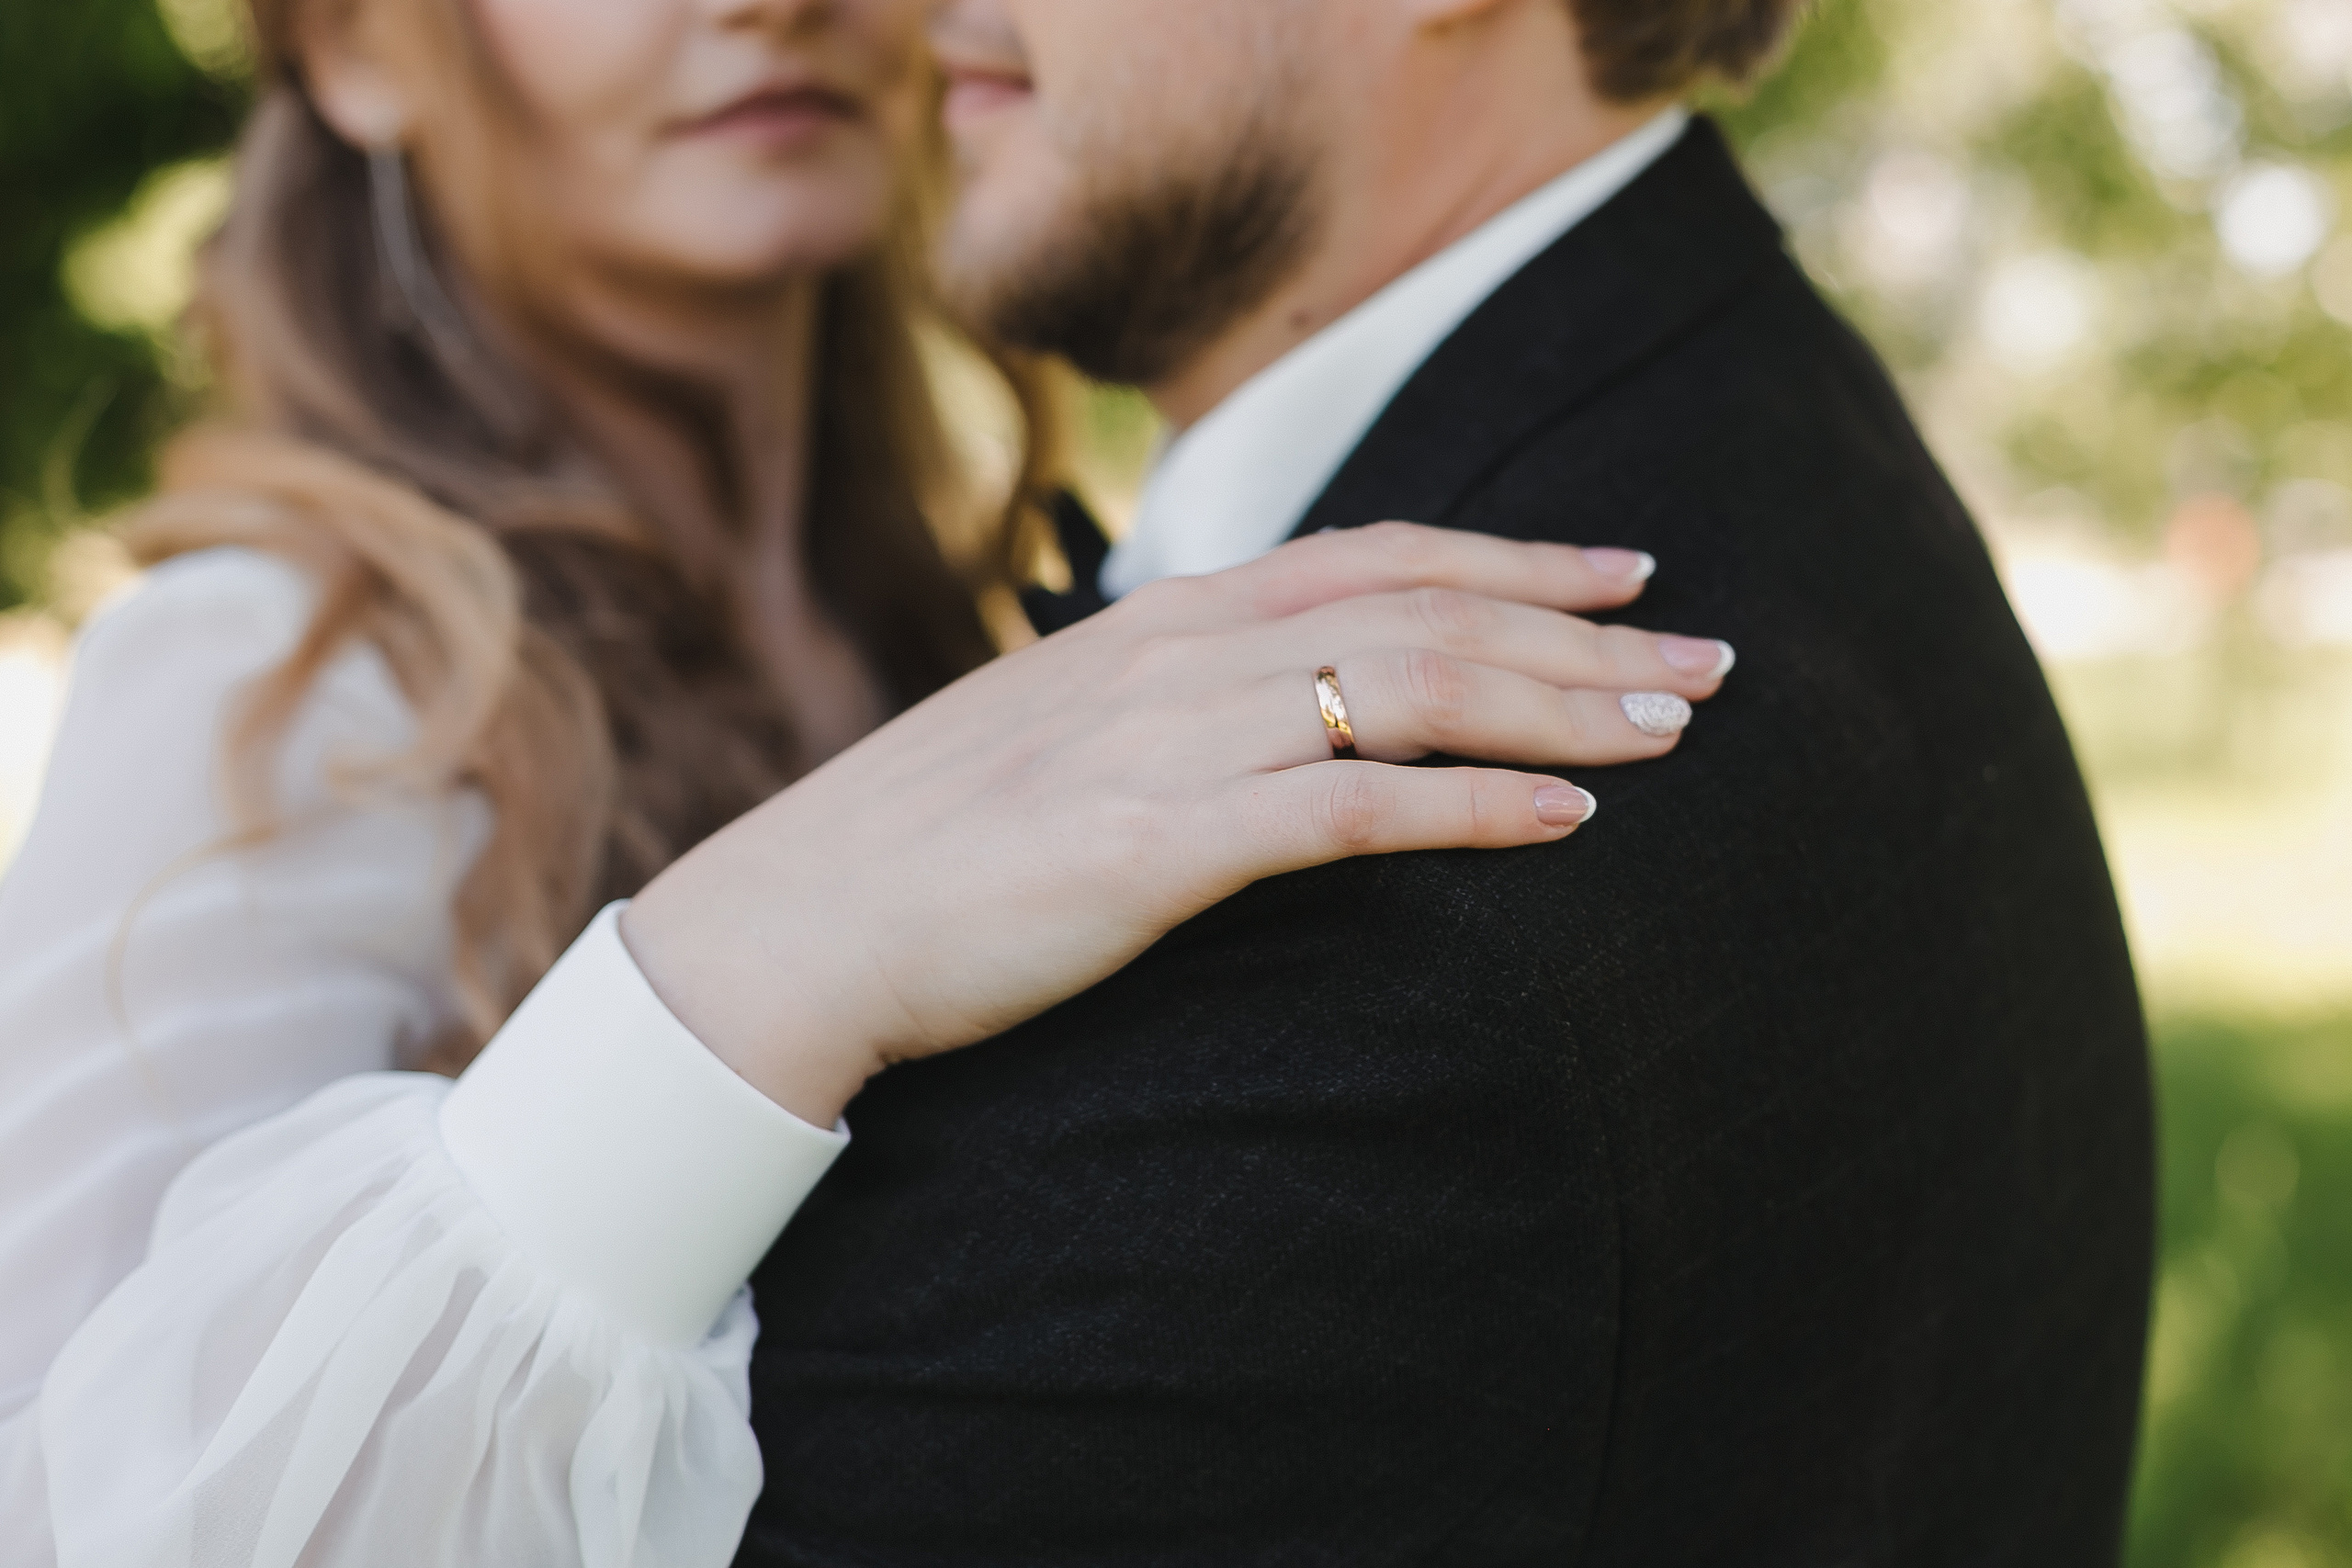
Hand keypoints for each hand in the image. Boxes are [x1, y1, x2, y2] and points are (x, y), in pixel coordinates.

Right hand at [621, 523, 1732, 1124]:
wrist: (793, 925)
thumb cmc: (924, 847)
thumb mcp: (1058, 733)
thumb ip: (1167, 703)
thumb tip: (1267, 712)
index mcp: (1161, 623)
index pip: (1375, 555)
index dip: (1513, 556)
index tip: (1622, 572)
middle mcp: (1180, 656)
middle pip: (1425, 611)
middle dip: (1584, 630)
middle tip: (1712, 659)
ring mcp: (1167, 744)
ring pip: (1409, 692)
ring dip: (1560, 705)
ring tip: (1675, 730)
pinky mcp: (1155, 849)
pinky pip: (1347, 811)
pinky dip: (1469, 806)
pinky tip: (1566, 820)